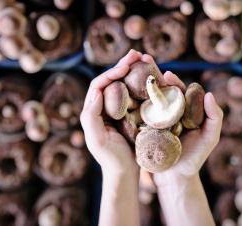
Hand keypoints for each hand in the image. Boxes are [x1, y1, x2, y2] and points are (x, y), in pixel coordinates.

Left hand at [80, 50, 141, 176]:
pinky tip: (150, 76)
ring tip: (144, 58)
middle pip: (111, 80)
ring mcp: (117, 110)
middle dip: (123, 65)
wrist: (125, 172)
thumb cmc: (111, 158)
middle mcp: (104, 107)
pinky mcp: (130, 114)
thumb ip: (91, 116)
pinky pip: (134, 94)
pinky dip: (141, 83)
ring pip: (123, 84)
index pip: (99, 84)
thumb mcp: (97, 140)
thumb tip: (97, 91)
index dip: (111, 72)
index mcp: (93, 110)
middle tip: (136, 53)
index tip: (126, 66)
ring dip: (133, 70)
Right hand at [140, 55, 223, 186]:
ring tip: (130, 71)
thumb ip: (214, 117)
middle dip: (152, 75)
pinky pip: (137, 113)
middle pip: (160, 91)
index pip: (178, 91)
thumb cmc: (194, 158)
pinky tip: (122, 91)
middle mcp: (168, 113)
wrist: (175, 178)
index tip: (167, 73)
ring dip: (138, 84)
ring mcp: (154, 120)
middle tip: (143, 62)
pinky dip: (130, 102)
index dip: (173, 81)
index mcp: (183, 111)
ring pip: (146, 99)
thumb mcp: (210, 138)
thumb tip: (209, 94)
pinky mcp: (143, 128)